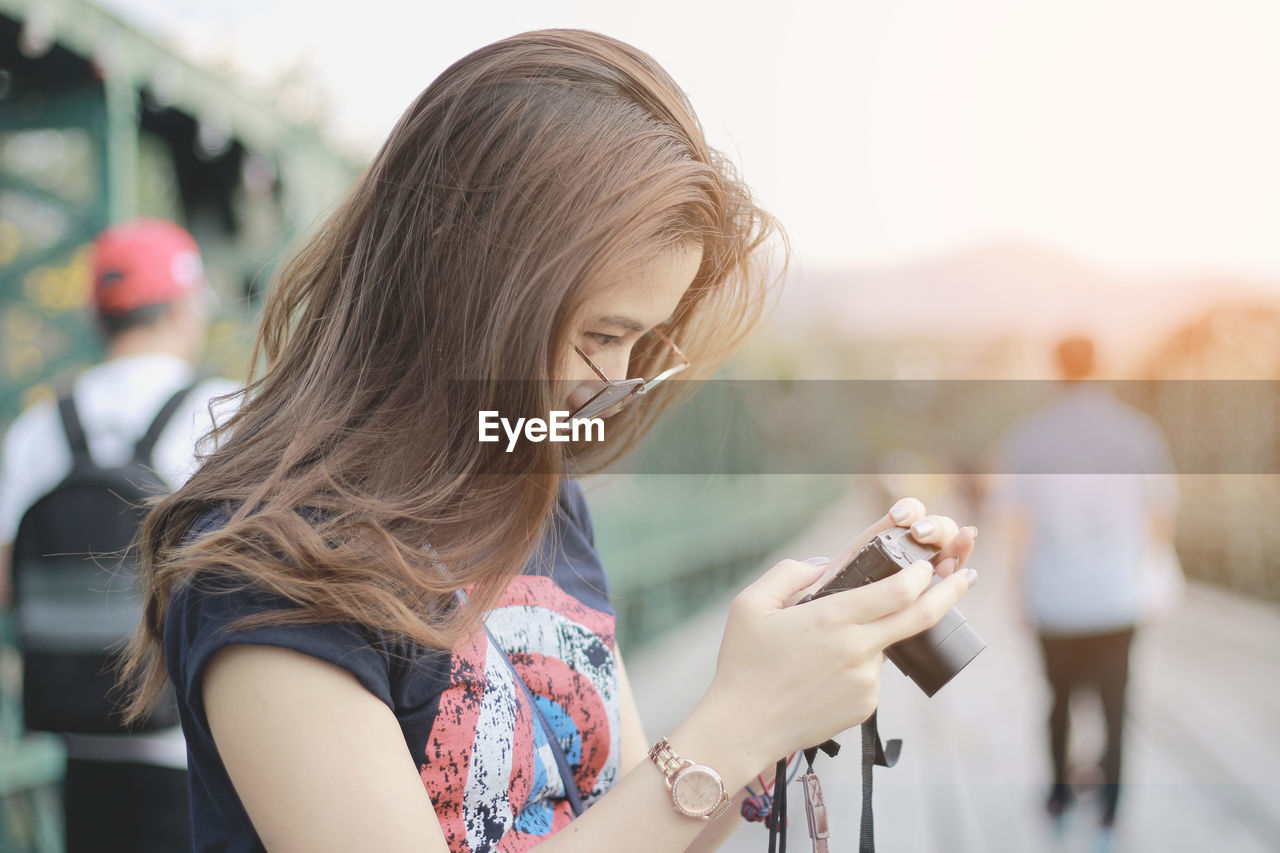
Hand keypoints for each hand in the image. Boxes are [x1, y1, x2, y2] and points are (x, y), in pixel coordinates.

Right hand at [693, 498, 977, 777]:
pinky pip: (870, 675)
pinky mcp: (866, 706)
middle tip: (968, 574)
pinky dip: (854, 666)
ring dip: (868, 637)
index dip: (921, 573)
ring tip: (814, 653)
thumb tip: (825, 564)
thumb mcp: (750, 604)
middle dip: (952, 590)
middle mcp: (859, 649)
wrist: (743, 728)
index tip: (927, 562)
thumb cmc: (743, 663)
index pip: (899, 590)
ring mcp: (866, 681)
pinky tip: (817, 677)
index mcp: (833, 618)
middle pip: (922, 616)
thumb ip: (789, 573)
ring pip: (883, 646)